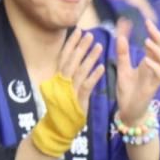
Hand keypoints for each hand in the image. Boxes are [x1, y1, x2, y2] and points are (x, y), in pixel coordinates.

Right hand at [29, 29, 103, 157]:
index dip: (71, 43)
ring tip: (99, 46)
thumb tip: (73, 57)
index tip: (78, 30)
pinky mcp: (78, 101)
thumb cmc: (62, 107)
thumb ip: (67, 74)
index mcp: (57, 78)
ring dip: (90, 58)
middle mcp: (61, 83)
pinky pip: (87, 86)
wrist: (58, 128)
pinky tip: (102, 67)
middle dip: (81, 47)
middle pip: (71, 61)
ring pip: (80, 71)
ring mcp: (69, 92)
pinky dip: (94, 76)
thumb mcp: (62, 88)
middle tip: (90, 34)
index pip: (64, 56)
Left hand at [115, 18, 159, 125]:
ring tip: (146, 42)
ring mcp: (156, 78)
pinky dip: (155, 67)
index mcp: (149, 63)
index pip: (156, 44)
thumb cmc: (127, 91)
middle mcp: (155, 69)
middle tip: (149, 27)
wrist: (128, 111)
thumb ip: (122, 53)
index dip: (154, 32)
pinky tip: (146, 60)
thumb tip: (120, 35)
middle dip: (159, 37)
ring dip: (158, 51)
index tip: (147, 21)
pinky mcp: (153, 88)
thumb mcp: (122, 69)